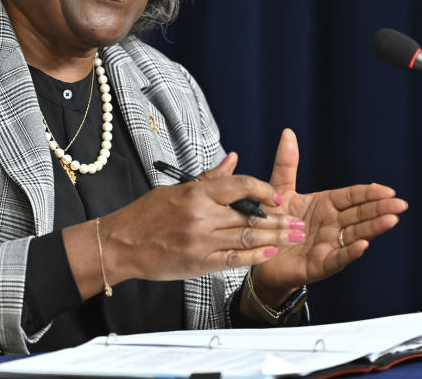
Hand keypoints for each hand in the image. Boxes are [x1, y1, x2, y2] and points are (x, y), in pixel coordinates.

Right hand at [96, 154, 303, 284]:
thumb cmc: (146, 214)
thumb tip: (234, 158)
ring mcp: (201, 242)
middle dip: (279, 220)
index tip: (278, 196)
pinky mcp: (199, 263)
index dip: (264, 191)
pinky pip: (233, 259)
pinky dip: (254, 256)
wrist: (121, 244)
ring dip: (275, 238)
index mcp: (196, 193)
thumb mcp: (176, 188)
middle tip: (299, 222)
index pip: (240, 186)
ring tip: (295, 237)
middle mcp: (201, 217)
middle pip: (250, 216)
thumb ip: (209, 177)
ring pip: (247, 237)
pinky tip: (271, 252)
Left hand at [249, 129, 407, 305]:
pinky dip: (350, 252)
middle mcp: (331, 225)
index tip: (387, 190)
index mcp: (325, 205)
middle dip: (380, 208)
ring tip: (391, 220)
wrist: (258, 254)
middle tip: (400, 204)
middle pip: (359, 214)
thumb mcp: (279, 190)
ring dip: (373, 228)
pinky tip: (363, 245)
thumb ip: (286, 164)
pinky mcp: (319, 264)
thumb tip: (288, 132)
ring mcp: (328, 245)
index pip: (352, 197)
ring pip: (355, 234)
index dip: (369, 193)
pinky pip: (337, 258)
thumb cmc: (271, 222)